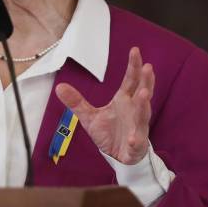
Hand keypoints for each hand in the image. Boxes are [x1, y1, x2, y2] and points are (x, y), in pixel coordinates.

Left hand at [54, 47, 154, 164]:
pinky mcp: (135, 144)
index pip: (130, 80)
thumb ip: (76, 102)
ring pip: (142, 115)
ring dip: (143, 105)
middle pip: (142, 93)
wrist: (118, 156)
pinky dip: (135, 139)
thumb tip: (59, 87)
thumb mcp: (89, 116)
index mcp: (124, 100)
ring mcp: (137, 127)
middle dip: (146, 81)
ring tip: (144, 94)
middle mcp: (133, 110)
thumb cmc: (109, 133)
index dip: (133, 66)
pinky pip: (136, 141)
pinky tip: (132, 138)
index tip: (135, 50)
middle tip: (148, 67)